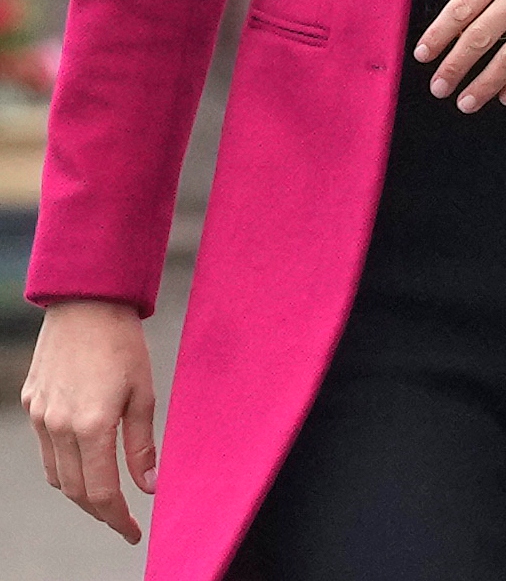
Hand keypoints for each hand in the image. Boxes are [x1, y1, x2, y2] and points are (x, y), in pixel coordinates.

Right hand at [21, 299, 156, 544]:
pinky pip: (45, 448)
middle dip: (100, 511)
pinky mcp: (31, 401)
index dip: (118, 519)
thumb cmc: (122, 342)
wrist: (85, 299)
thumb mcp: (142, 391)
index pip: (102, 493)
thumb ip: (142, 444)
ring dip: (79, 490)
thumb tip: (149, 487)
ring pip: (56, 475)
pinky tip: (82, 457)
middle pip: (76, 491)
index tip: (133, 531)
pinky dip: (62, 463)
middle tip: (121, 518)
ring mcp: (40, 415)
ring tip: (104, 492)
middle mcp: (59, 426)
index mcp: (91, 425)